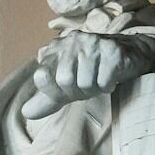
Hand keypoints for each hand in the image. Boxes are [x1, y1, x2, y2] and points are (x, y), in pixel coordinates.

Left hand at [21, 32, 153, 119]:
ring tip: (100, 79)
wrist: (128, 55)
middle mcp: (72, 41)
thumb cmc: (92, 71)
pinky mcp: (113, 51)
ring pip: (86, 83)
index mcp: (56, 49)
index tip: (66, 91)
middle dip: (78, 92)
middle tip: (88, 86)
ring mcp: (93, 43)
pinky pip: (103, 82)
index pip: (41, 76)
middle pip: (65, 81)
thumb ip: (47, 99)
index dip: (53, 92)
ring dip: (95, 89)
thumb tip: (25, 113)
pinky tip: (111, 77)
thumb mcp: (67, 87)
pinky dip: (108, 86)